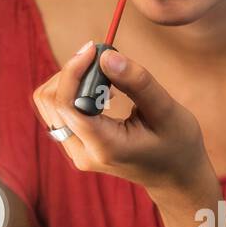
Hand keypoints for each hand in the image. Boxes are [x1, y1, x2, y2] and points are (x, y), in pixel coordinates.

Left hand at [32, 42, 212, 198]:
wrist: (175, 178)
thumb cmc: (177, 145)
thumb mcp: (167, 111)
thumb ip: (137, 83)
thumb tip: (106, 56)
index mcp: (104, 147)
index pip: (67, 104)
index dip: (74, 70)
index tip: (94, 48)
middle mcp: (82, 153)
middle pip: (51, 101)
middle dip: (72, 72)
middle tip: (102, 58)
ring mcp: (75, 151)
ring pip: (48, 103)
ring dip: (69, 80)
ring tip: (104, 76)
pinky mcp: (75, 145)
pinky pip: (57, 110)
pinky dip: (72, 91)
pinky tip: (100, 91)